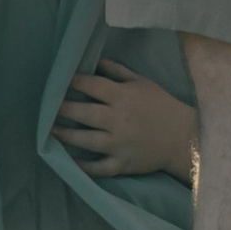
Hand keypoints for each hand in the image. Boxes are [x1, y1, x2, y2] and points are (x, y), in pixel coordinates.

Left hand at [51, 58, 199, 183]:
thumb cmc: (161, 105)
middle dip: (64, 109)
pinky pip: (99, 168)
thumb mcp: (142, 82)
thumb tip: (95, 61)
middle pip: (85, 113)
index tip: (59, 80)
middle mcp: (118, 120)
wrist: (182, 137)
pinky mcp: (123, 164)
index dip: (74, 81)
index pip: (92, 85)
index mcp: (123, 97)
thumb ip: (117, 72)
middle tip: (48, 108)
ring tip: (51, 131)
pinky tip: (70, 162)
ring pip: (87, 140)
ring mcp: (119, 144)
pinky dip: (84, 167)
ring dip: (67, 135)